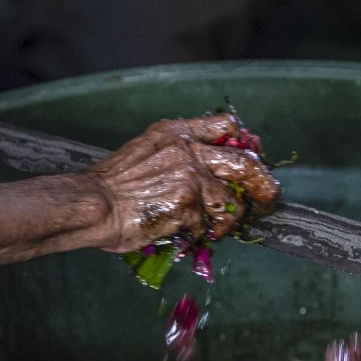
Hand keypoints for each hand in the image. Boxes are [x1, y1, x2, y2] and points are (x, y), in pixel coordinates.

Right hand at [87, 113, 279, 252]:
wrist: (92, 204)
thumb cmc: (113, 185)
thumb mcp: (147, 151)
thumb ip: (179, 155)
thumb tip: (211, 172)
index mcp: (176, 133)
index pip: (225, 125)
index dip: (245, 142)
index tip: (252, 156)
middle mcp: (188, 151)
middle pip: (246, 163)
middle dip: (264, 185)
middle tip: (268, 200)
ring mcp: (190, 178)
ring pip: (230, 203)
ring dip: (227, 221)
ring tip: (214, 230)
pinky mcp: (188, 206)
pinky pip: (207, 226)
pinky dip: (201, 235)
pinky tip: (186, 235)